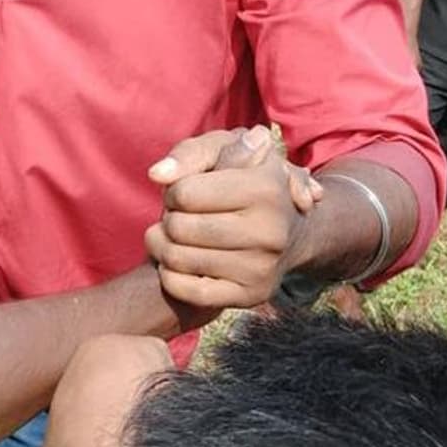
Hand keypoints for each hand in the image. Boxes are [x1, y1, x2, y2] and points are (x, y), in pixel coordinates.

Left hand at [144, 125, 323, 311]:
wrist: (289, 229)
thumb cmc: (243, 180)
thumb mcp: (223, 151)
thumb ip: (189, 153)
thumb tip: (157, 174)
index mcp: (267, 189)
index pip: (183, 193)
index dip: (174, 191)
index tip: (185, 192)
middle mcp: (271, 231)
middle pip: (178, 228)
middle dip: (169, 218)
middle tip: (180, 216)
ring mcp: (263, 267)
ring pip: (177, 260)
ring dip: (162, 246)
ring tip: (176, 236)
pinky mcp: (252, 296)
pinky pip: (189, 293)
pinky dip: (171, 276)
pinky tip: (179, 262)